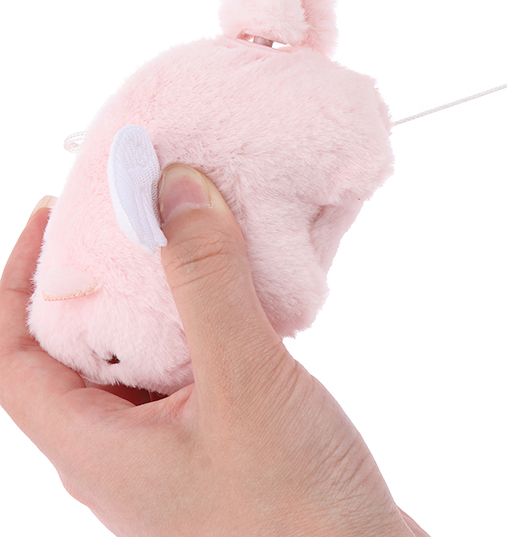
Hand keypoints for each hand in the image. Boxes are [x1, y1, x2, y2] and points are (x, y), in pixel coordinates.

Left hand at [0, 166, 427, 536]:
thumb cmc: (293, 509)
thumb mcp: (244, 381)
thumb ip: (207, 283)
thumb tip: (171, 188)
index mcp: (96, 449)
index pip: (12, 354)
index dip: (20, 278)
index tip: (57, 214)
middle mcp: (122, 451)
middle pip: (77, 347)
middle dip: (98, 273)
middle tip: (136, 212)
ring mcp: (172, 450)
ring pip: (141, 355)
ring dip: (159, 293)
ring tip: (193, 239)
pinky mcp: (220, 443)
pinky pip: (192, 366)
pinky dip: (204, 319)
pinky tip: (243, 294)